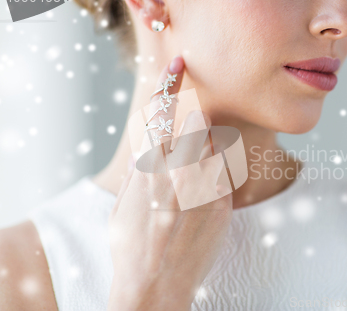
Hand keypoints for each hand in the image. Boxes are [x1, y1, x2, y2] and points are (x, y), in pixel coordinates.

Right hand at [107, 56, 232, 310]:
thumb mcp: (123, 199)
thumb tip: (149, 133)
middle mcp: (179, 170)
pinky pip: (222, 170)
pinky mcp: (223, 201)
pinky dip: (212, 172)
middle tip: (189, 129)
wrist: (157, 283)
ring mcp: (204, 185)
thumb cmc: (131, 243)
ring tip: (188, 178)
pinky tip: (197, 194)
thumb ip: (139, 162)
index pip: (162, 111)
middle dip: (193, 119)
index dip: (171, 82)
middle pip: (196, 120)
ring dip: (203, 149)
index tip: (179, 63)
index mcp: (148, 167)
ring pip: (213, 144)